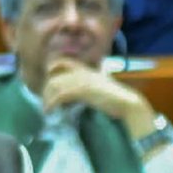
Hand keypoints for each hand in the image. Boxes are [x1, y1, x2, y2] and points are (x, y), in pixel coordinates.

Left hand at [41, 58, 157, 138]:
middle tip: (46, 102)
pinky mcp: (81, 90)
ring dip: (47, 98)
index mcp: (86, 69)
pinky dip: (51, 104)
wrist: (126, 102)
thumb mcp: (99, 87)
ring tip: (47, 109)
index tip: (47, 80)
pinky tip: (49, 111)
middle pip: (54, 76)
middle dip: (46, 90)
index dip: (51, 68)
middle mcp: (81, 71)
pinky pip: (59, 95)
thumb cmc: (115, 98)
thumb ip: (88, 86)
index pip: (62, 61)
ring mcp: (81, 80)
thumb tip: (76, 94)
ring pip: (53, 86)